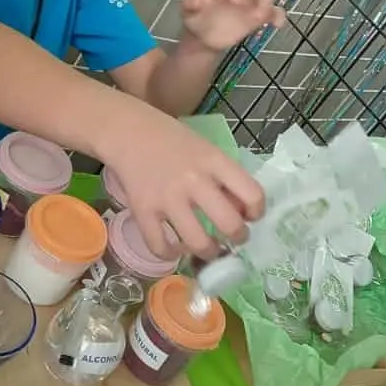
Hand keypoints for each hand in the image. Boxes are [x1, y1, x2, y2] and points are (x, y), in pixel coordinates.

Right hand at [106, 110, 264, 258]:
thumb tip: (242, 212)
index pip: (252, 193)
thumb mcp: (206, 149)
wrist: (127, 131)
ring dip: (209, 252)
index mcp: (214, 161)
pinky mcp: (143, 210)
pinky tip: (175, 249)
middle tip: (234, 238)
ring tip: (209, 248)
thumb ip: (224, 177)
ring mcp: (167, 198)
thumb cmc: (171, 139)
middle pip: (229, 224)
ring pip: (198, 242)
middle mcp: (194, 181)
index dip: (258, 211)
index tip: (251, 216)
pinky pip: (160, 246)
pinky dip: (170, 255)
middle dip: (238, 237)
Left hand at [181, 0, 284, 53]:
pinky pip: (275, 11)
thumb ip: (189, 4)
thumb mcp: (188, 12)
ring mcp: (250, 1)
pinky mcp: (259, 16)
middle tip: (234, 3)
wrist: (204, 38)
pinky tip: (276, 25)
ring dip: (262, 1)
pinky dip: (278, 16)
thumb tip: (195, 2)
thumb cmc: (197, 19)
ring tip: (256, 16)